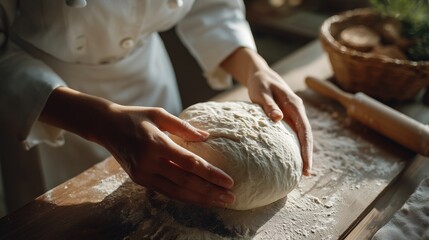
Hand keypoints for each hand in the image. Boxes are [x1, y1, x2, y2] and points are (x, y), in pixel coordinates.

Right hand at [40, 87, 234, 206]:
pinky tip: (199, 199)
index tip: (229, 181)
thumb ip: (183, 127)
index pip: (190, 164)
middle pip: (186, 182)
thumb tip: (207, 136)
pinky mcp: (139, 180)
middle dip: (210, 191)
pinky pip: (166, 192)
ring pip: (177, 192)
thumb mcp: (159, 114)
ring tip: (219, 202)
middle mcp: (149, 162)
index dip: (211, 174)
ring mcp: (143, 174)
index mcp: (156, 144)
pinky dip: (185, 197)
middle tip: (231, 198)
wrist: (105, 126)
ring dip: (200, 199)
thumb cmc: (136, 116)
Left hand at [247, 68, 312, 175]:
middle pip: (307, 136)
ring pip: (302, 136)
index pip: (305, 130)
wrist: (261, 75)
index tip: (307, 164)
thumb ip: (269, 105)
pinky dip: (295, 146)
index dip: (307, 149)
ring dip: (303, 152)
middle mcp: (298, 111)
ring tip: (300, 172)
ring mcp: (294, 115)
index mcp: (294, 105)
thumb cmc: (260, 83)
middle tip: (306, 175)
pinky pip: (294, 134)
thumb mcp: (262, 92)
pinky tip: (292, 159)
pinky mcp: (288, 118)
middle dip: (307, 155)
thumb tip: (278, 118)